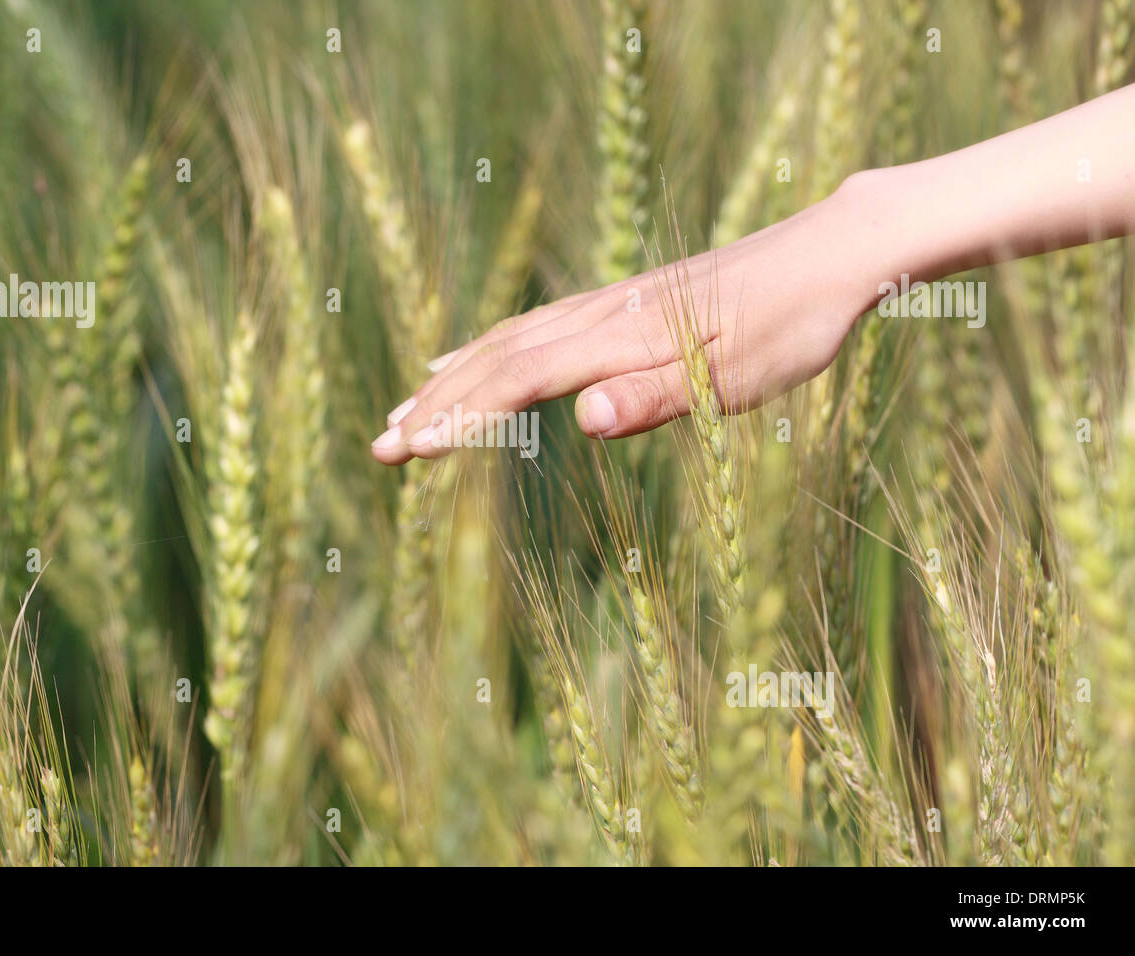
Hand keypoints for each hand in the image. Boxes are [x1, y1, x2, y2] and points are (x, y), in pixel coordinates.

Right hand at [371, 173, 886, 463]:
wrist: (829, 254)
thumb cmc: (792, 323)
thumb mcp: (737, 376)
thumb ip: (656, 397)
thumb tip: (581, 420)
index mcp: (620, 339)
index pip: (518, 380)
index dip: (461, 418)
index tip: (408, 452)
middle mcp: (600, 316)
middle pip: (497, 359)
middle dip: (436, 405)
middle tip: (381, 447)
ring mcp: (607, 304)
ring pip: (509, 340)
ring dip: (452, 378)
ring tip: (405, 409)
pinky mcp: (620, 302)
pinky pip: (534, 326)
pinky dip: (487, 347)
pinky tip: (468, 355)